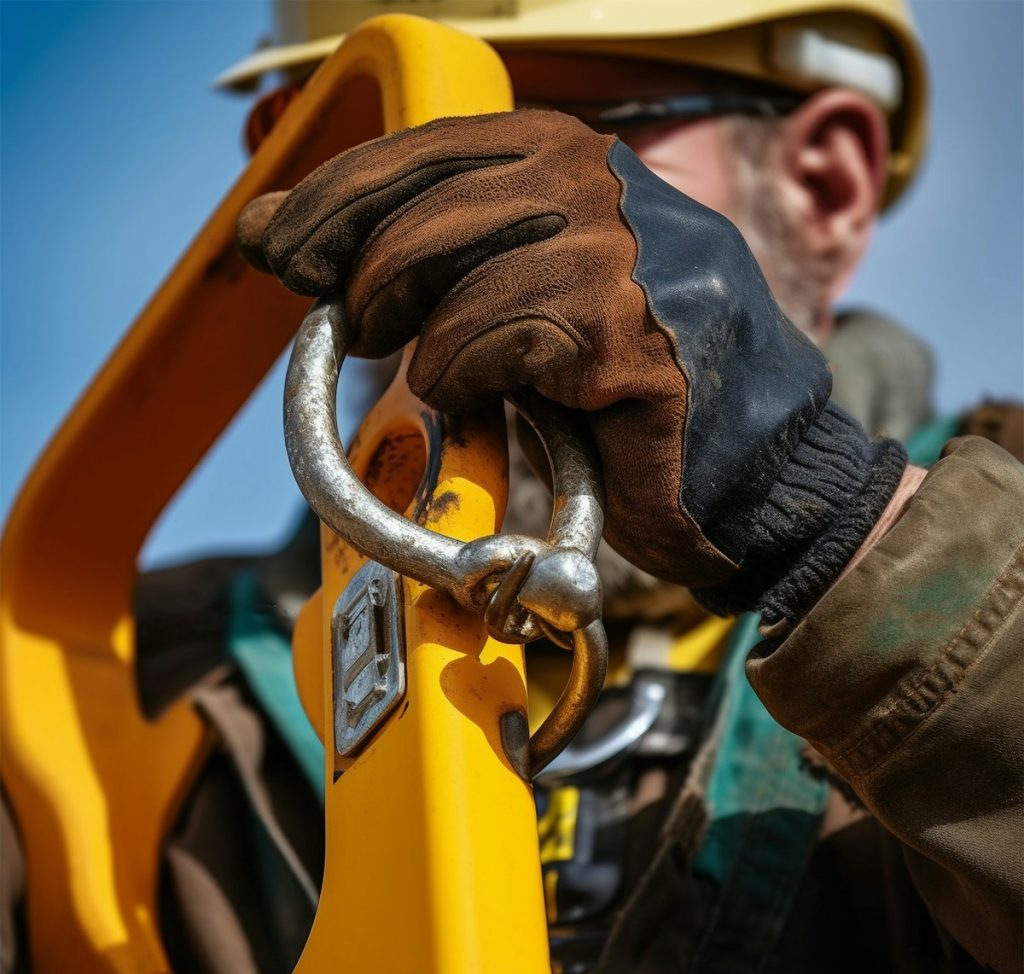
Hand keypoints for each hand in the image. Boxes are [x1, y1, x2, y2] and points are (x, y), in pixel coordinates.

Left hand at [238, 110, 904, 621]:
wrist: (746, 467)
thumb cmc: (624, 384)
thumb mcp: (522, 288)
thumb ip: (430, 252)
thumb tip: (281, 232)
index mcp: (570, 156)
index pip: (422, 147)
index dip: (335, 196)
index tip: (279, 244)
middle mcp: (598, 182)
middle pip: (420, 207)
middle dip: (359, 274)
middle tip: (351, 329)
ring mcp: (620, 248)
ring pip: (451, 277)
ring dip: (422, 341)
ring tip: (442, 378)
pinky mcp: (625, 326)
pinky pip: (490, 341)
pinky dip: (467, 380)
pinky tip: (494, 403)